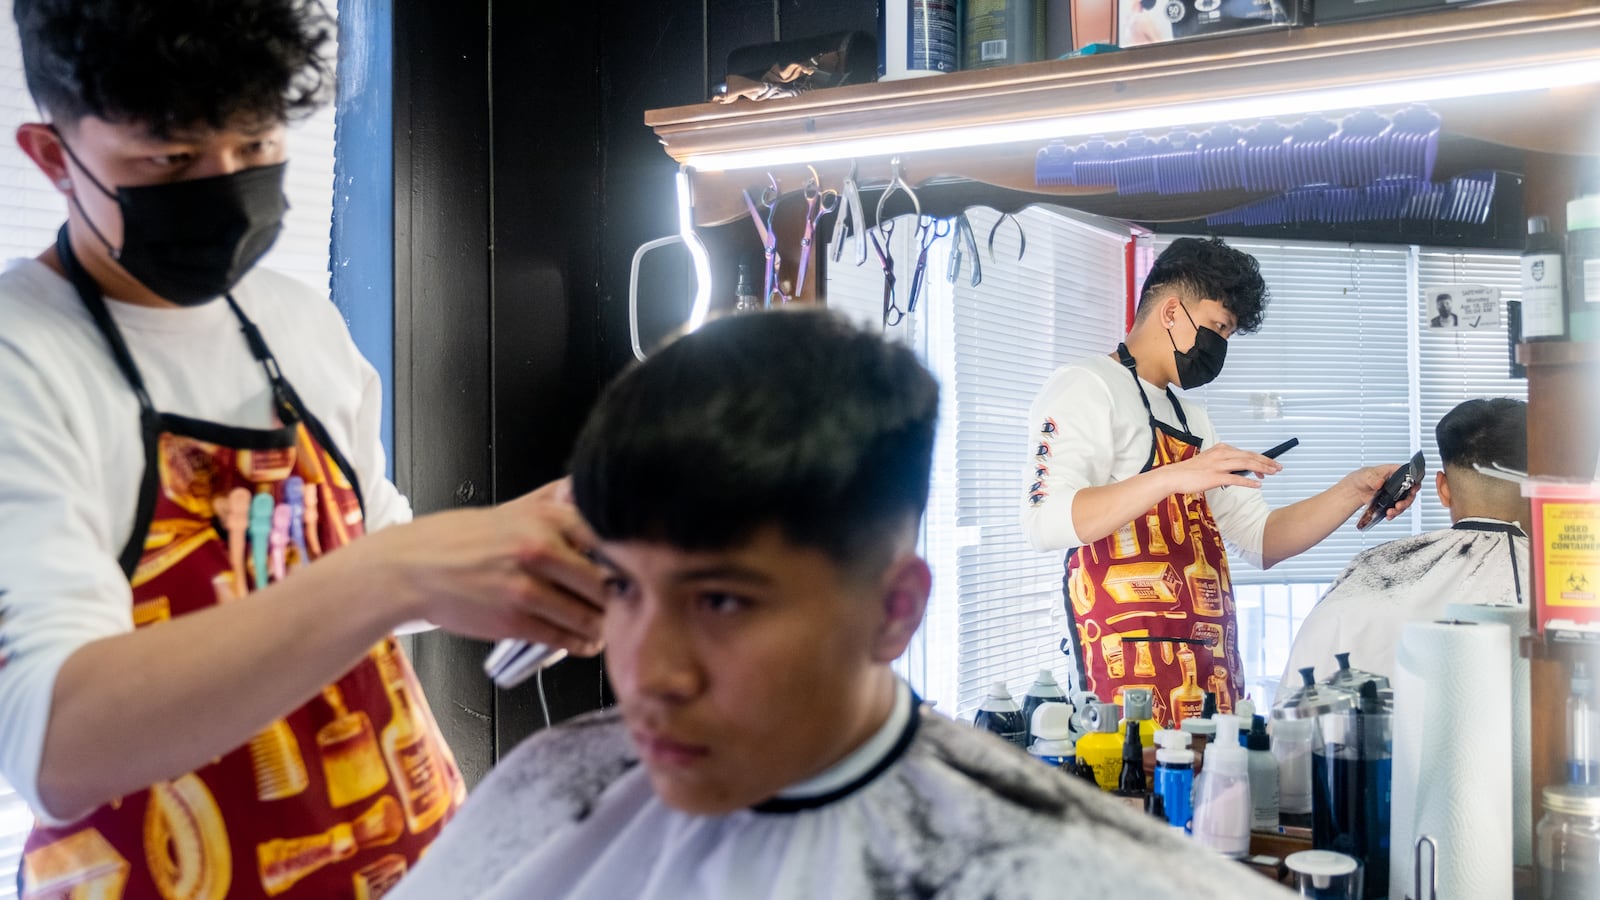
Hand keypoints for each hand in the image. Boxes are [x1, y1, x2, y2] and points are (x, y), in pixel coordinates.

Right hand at [333, 478, 607, 653]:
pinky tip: (583, 641)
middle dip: (620, 599)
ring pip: (588, 616)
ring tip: (607, 627)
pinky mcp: (513, 621)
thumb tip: (588, 488)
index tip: (633, 573)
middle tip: (627, 607)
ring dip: (603, 626)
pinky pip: (563, 638)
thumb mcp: (513, 508)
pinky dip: (579, 643)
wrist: (412, 568)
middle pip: (606, 583)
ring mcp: (526, 588)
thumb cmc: (462, 538)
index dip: (627, 561)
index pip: (611, 540)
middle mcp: (540, 549)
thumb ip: (554, 500)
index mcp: (547, 518)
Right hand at [1159, 443, 1282, 494]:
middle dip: (1266, 462)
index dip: (1260, 458)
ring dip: (1262, 469)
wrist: (1173, 476)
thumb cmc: (1189, 471)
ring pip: (1246, 464)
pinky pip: (1236, 479)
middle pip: (1249, 456)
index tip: (1270, 463)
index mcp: (1221, 449)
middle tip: (1278, 467)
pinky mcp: (1215, 477)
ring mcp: (1218, 465)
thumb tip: (1239, 470)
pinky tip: (1258, 485)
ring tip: (1272, 473)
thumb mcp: (1209, 462)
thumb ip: (1223, 463)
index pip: (1246, 452)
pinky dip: (1248, 482)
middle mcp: (1222, 454)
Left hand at [1342, 463, 1420, 520]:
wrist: (1355, 490)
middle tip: (1399, 505)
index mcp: (1393, 471)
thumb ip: (1372, 479)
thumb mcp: (1366, 475)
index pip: (1410, 475)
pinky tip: (1389, 515)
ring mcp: (1395, 493)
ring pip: (1404, 502)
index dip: (1415, 482)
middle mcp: (1397, 483)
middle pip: (1410, 491)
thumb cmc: (1362, 478)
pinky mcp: (1391, 502)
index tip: (1413, 490)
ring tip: (1391, 512)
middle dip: (1407, 501)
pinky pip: (1396, 508)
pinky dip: (1394, 513)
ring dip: (1400, 509)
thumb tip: (1379, 482)